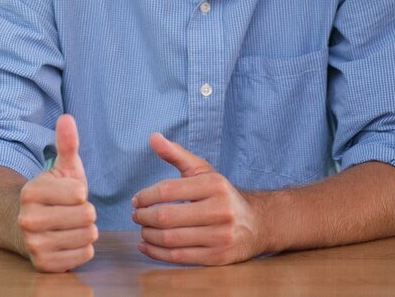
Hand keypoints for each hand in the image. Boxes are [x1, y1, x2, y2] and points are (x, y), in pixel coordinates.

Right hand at [17, 114, 98, 271]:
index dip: (80, 192)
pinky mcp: (44, 264)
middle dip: (85, 212)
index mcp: (31, 192)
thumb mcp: (60, 169)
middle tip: (71, 212)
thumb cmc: (52, 196)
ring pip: (88, 235)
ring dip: (86, 230)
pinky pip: (84, 254)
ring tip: (71, 225)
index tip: (68, 194)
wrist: (26, 226)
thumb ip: (66, 144)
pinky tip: (69, 240)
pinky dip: (83, 248)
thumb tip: (67, 117)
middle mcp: (28, 220)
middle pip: (87, 215)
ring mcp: (34, 244)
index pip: (80, 193)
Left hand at [131, 132, 265, 264]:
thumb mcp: (204, 171)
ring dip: (148, 235)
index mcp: (214, 185)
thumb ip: (177, 154)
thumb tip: (153, 137)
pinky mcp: (217, 258)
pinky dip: (157, 253)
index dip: (146, 196)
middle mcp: (220, 210)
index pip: (168, 190)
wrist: (258, 224)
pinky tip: (147, 246)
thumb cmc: (222, 195)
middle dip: (144, 217)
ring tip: (142, 229)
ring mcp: (220, 236)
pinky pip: (179, 257)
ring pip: (170, 239)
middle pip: (167, 216)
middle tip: (136, 216)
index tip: (136, 200)